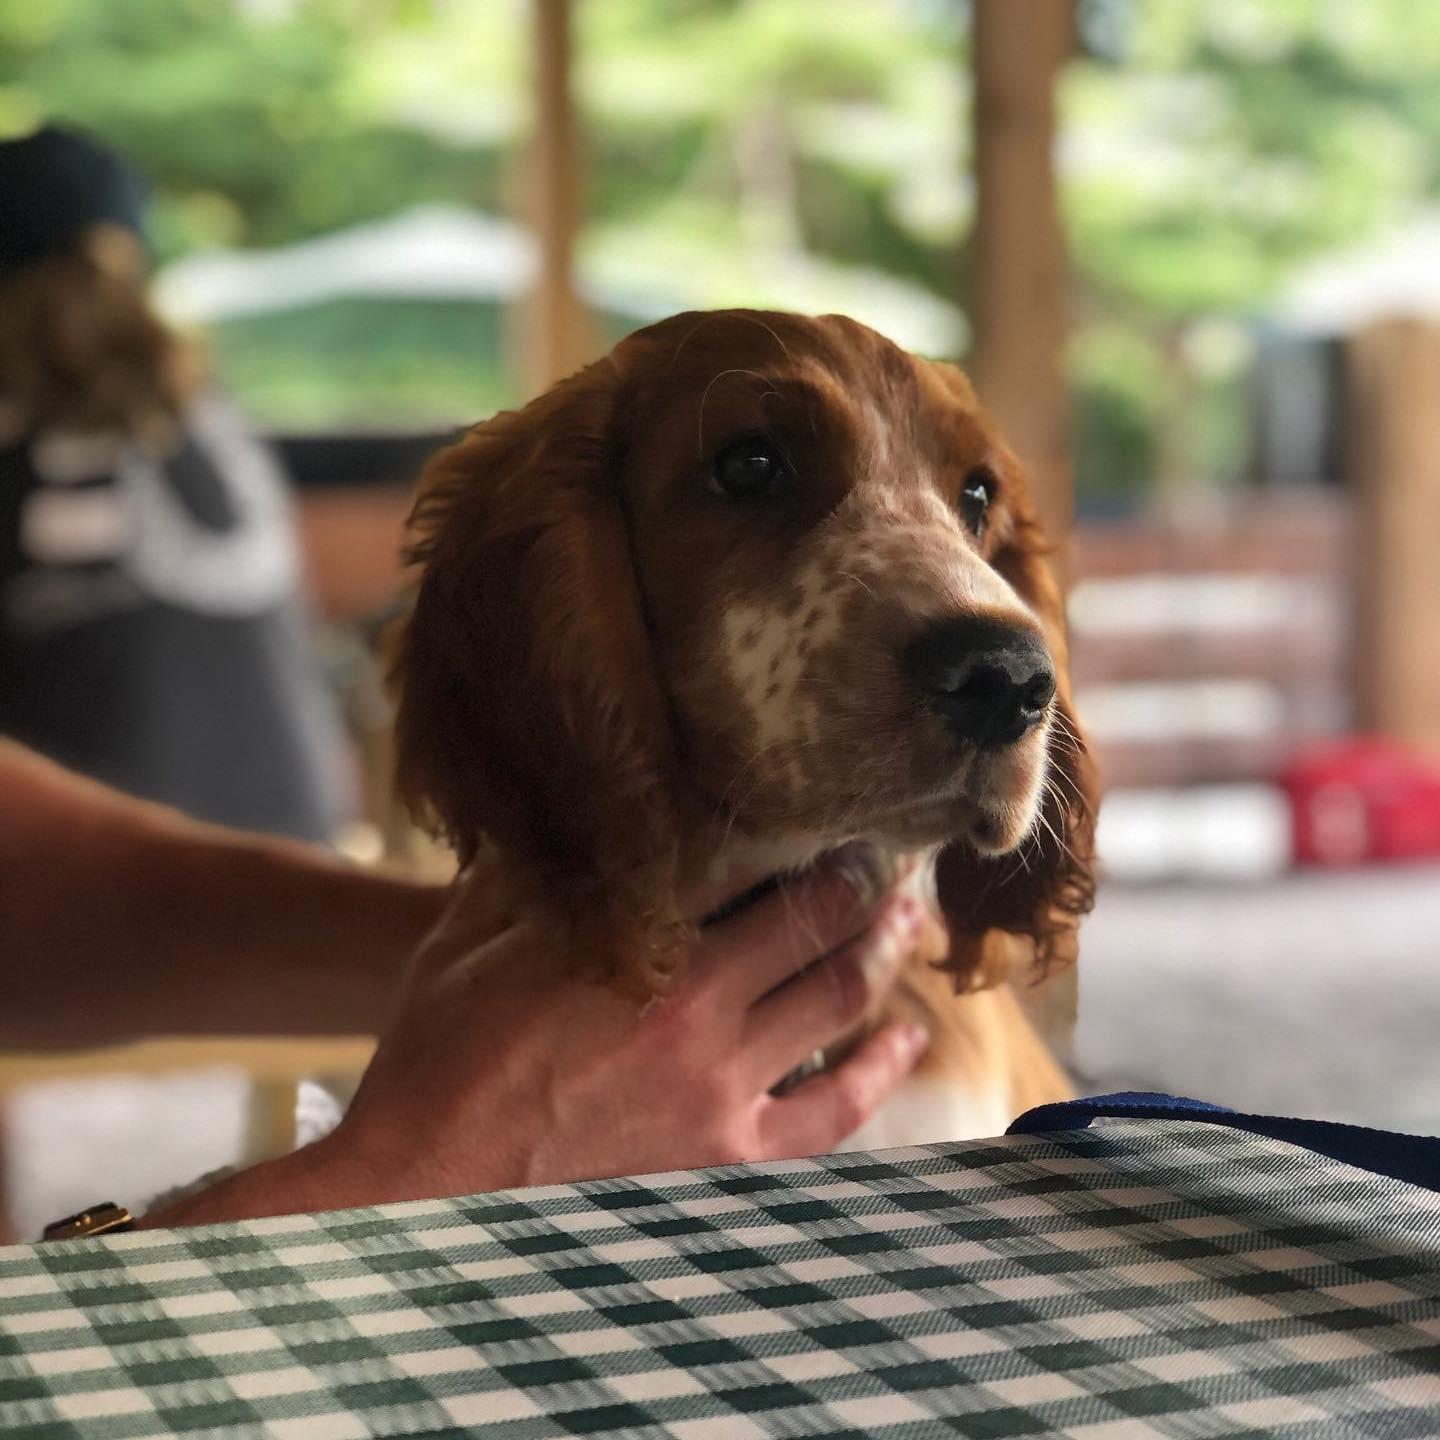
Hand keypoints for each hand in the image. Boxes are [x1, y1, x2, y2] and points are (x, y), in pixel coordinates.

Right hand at [302, 856, 928, 1205]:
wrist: (421, 1193)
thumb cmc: (438, 1061)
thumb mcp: (468, 941)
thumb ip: (533, 874)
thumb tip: (568, 814)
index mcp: (634, 938)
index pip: (746, 862)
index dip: (797, 831)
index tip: (827, 811)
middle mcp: (695, 1005)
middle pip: (813, 921)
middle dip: (860, 882)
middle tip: (890, 856)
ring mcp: (722, 1087)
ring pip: (837, 998)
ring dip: (885, 951)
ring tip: (912, 920)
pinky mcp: (729, 1158)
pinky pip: (834, 1112)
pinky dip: (879, 1069)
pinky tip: (907, 1038)